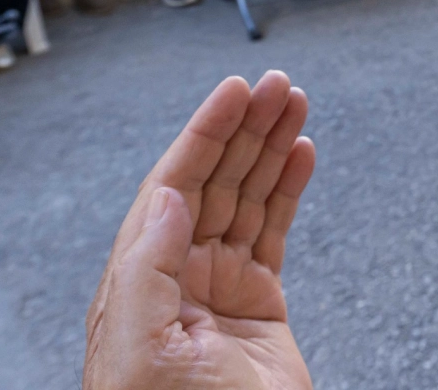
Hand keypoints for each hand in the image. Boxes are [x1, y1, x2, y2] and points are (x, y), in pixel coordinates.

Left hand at [83, 72, 315, 389]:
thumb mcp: (140, 351)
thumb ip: (145, 271)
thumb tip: (163, 197)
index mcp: (137, 283)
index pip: (172, 187)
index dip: (204, 134)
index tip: (233, 94)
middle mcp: (175, 278)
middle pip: (213, 181)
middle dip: (244, 128)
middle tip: (275, 86)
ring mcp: (217, 290)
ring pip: (246, 198)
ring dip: (269, 147)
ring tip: (293, 104)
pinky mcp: (257, 306)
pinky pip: (272, 232)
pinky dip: (288, 189)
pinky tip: (300, 155)